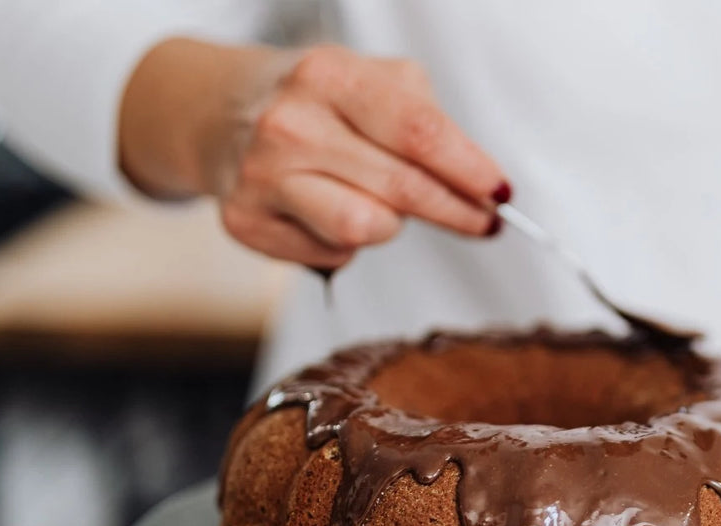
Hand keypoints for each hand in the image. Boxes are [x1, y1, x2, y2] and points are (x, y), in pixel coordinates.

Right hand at [119, 40, 507, 269]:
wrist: (221, 111)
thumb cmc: (317, 101)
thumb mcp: (373, 82)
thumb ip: (428, 123)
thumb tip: (483, 184)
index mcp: (328, 76)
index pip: (417, 132)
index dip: (469, 169)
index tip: (500, 192)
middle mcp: (288, 125)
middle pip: (400, 188)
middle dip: (455, 211)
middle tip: (482, 221)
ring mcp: (262, 177)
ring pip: (365, 229)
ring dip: (392, 226)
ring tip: (385, 205)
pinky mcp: (245, 222)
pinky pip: (333, 253)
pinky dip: (349, 242)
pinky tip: (333, 211)